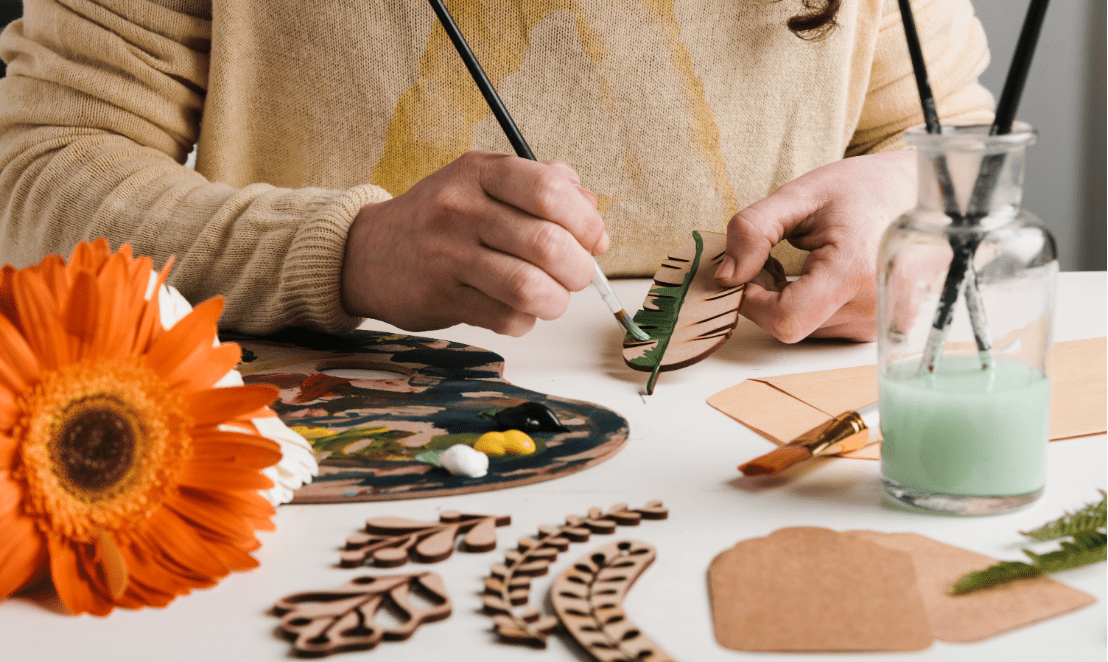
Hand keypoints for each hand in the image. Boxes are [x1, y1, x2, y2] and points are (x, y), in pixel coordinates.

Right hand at [341, 151, 607, 335]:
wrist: (368, 251)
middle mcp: (462, 208)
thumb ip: (542, 187)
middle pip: (547, 244)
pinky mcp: (441, 296)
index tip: (593, 240)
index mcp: (481, 171)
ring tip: (552, 298)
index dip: (586, 221)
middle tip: (577, 276)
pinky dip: (524, 320)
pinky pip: (505, 318)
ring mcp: (448, 254)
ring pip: (528, 287)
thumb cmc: (441, 218)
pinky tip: (515, 309)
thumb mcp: (485, 182)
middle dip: (578, 269)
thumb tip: (594, 218)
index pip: (551, 191)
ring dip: (555, 301)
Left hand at [714, 150, 916, 341]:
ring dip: (786, 301)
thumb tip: (725, 276)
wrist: (926, 192)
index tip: (744, 271)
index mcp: (854, 271)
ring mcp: (880, 322)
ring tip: (800, 260)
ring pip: (804, 329)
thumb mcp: (800, 195)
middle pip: (790, 324)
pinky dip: (809, 306)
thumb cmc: (864, 189)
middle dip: (765, 294)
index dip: (752, 300)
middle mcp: (873, 307)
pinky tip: (818, 276)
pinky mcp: (880, 328)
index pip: (784, 319)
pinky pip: (825, 328)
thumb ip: (753, 230)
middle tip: (770, 255)